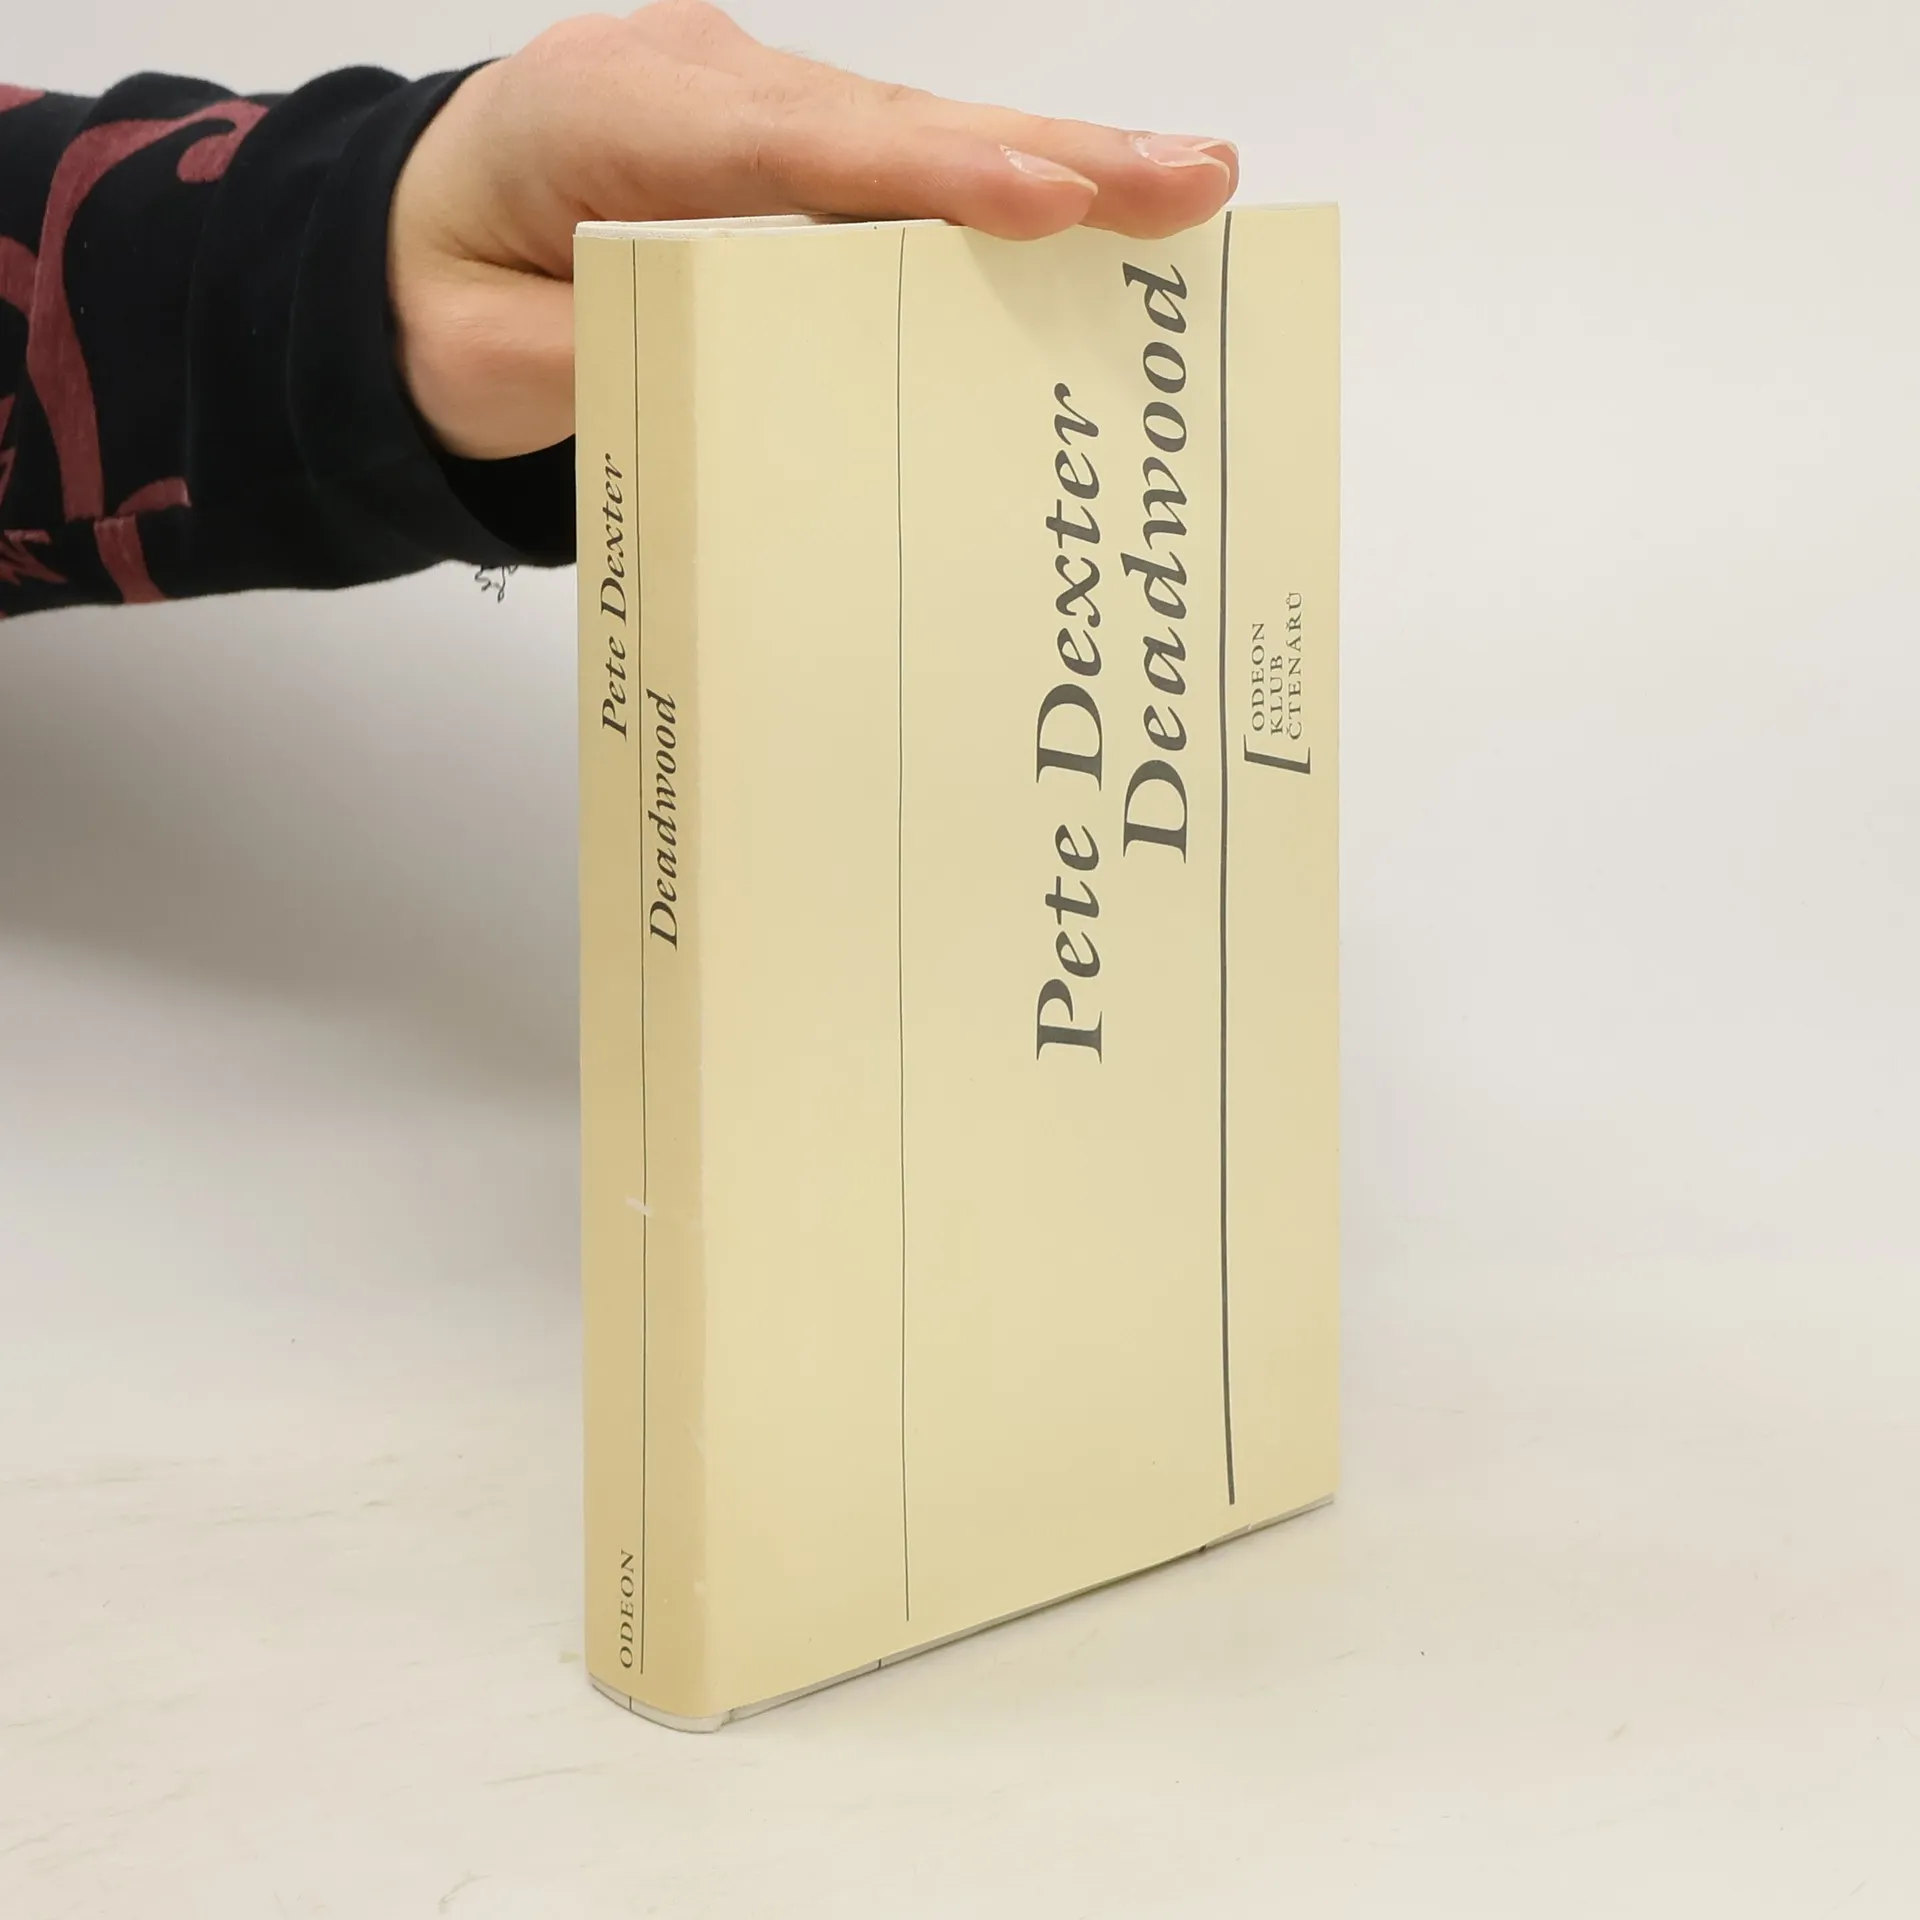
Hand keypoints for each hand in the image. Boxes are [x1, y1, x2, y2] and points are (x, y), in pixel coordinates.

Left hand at [388, 0, 1237, 458]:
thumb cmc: (443, 300)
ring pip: (911, 134)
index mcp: (604, 117)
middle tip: (1186, 179)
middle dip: (1045, 154)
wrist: (406, 244)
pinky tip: (1089, 214)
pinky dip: (992, 191)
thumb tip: (757, 369)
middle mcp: (693, 85)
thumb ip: (614, 356)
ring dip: (1050, 166)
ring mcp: (745, 104)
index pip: (786, 146)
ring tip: (1180, 193)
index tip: (1043, 196)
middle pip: (887, 121)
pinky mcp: (779, 145)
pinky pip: (895, 165)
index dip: (923, 174)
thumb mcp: (489, 361)